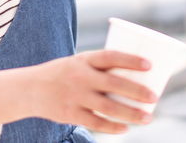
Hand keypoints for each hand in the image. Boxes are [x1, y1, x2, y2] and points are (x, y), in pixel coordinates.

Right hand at [25, 50, 156, 133]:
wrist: (31, 89)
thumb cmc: (64, 74)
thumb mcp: (78, 63)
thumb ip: (101, 69)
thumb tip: (135, 77)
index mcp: (84, 60)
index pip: (110, 57)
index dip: (131, 60)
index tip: (149, 66)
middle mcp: (80, 77)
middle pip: (114, 84)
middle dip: (137, 91)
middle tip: (154, 97)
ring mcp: (75, 96)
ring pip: (108, 107)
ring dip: (131, 114)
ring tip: (148, 117)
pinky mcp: (71, 114)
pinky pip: (96, 123)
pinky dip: (113, 127)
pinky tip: (126, 129)